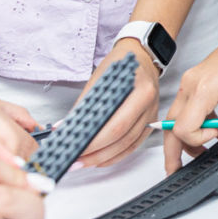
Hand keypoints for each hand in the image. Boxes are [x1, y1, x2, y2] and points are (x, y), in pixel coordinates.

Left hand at [74, 39, 161, 167]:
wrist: (141, 57)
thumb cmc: (120, 63)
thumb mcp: (100, 77)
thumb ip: (85, 103)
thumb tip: (66, 126)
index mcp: (140, 91)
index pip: (116, 125)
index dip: (94, 141)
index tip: (74, 148)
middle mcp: (149, 105)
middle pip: (122, 138)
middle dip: (96, 153)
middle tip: (75, 160)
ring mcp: (151, 115)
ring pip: (128, 145)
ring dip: (104, 157)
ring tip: (84, 162)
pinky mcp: (150, 123)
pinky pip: (134, 145)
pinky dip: (116, 155)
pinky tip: (101, 159)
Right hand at [163, 28, 217, 176]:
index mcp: (202, 90)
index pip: (182, 128)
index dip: (198, 140)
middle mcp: (189, 85)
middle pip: (171, 126)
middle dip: (174, 151)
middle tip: (177, 170)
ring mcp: (189, 82)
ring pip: (176, 117)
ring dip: (188, 136)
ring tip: (207, 146)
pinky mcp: (193, 80)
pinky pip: (185, 107)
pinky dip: (195, 121)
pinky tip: (214, 126)